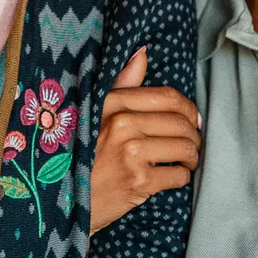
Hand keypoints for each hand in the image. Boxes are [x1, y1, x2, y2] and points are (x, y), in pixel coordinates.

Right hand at [89, 48, 199, 234]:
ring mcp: (131, 153)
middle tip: (191, 145)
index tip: (191, 120)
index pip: (168, 97)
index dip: (188, 109)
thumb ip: (122, 85)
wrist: (63, 203)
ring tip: (184, 161)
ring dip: (191, 157)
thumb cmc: (82, 158)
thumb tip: (142, 53)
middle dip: (194, 135)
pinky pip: (179, 174)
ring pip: (185, 148)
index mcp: (112, 104)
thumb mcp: (94, 115)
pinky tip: (171, 178)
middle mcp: (122, 124)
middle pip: (181, 122)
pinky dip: (181, 177)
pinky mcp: (138, 181)